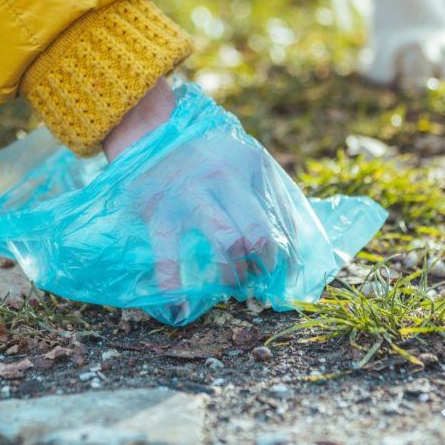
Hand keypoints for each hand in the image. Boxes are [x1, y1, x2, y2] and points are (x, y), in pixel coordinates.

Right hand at [108, 83, 290, 322]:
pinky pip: (167, 256)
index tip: (279, 272)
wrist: (151, 136)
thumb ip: (272, 197)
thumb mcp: (246, 163)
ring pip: (226, 243)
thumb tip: (293, 255)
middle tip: (255, 274)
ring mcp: (189, 194)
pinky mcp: (158, 213)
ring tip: (232, 283)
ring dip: (233, 274)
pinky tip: (178, 308)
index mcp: (250, 164)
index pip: (280, 220)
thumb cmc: (210, 159)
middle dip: (261, 265)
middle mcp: (222, 176)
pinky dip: (172, 286)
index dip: (283, 256)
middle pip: (257, 234)